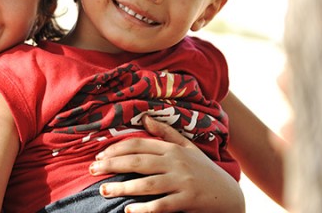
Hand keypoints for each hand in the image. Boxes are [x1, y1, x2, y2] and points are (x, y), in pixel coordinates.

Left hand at [88, 115, 244, 212]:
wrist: (230, 195)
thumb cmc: (204, 170)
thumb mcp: (188, 147)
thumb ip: (166, 133)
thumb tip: (146, 117)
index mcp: (173, 149)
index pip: (139, 144)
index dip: (117, 149)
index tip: (99, 155)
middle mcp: (176, 163)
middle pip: (138, 162)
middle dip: (112, 165)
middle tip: (91, 170)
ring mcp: (182, 182)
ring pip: (147, 184)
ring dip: (123, 187)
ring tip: (104, 191)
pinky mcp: (188, 201)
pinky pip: (163, 205)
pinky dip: (146, 208)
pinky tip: (129, 210)